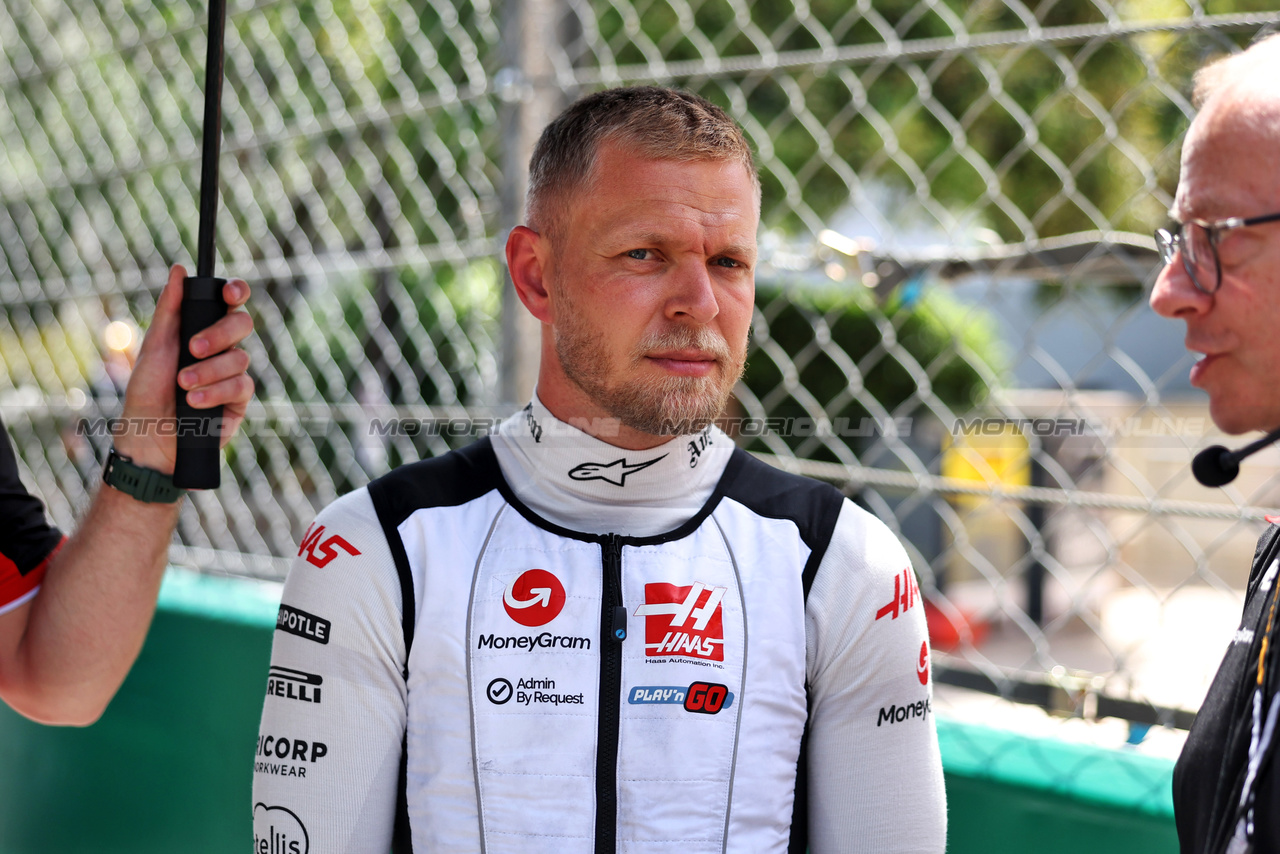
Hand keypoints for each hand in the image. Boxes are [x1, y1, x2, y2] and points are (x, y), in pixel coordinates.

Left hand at [113, 264, 254, 472]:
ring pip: (240, 359)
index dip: (236, 292)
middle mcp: (223, 349)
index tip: (229, 293)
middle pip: (242, 325)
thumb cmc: (147, 390)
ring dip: (209, 371)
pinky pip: (241, 387)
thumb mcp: (154, 345)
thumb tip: (179, 269)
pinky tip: (195, 402)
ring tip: (184, 385)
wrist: (149, 434)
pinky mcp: (239, 401)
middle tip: (193, 348)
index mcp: (204, 329)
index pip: (230, 303)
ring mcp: (233, 374)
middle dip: (219, 334)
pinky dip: (216, 392)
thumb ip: (169, 308)